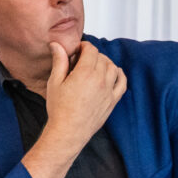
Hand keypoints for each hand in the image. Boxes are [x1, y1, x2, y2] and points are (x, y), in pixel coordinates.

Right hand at [21, 38, 125, 177]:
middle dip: (92, 55)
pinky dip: (119, 74)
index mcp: (85, 73)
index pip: (91, 50)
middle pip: (101, 57)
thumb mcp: (55, 82)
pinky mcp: (112, 101)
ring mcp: (109, 91)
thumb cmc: (59, 109)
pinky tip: (113, 73)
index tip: (78, 51)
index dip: (84, 47)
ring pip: (112, 67)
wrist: (68, 132)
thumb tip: (56, 44)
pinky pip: (122, 82)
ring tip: (94, 66)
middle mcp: (100, 80)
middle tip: (82, 60)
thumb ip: (59, 61)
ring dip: (105, 63)